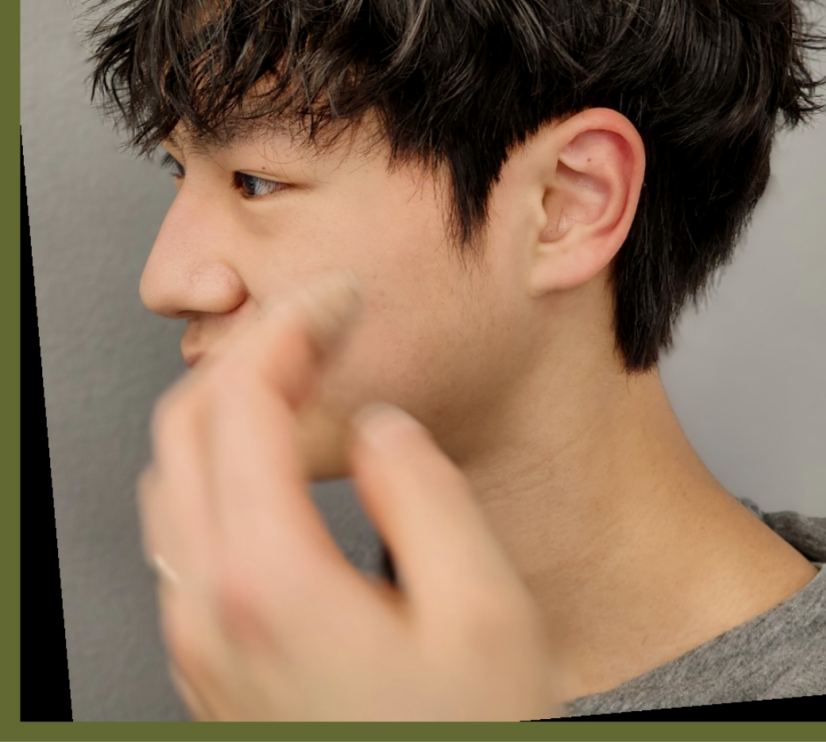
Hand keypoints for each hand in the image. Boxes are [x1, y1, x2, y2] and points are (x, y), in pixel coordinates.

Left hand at [137, 273, 560, 720]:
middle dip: (250, 352)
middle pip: (184, 426)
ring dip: (225, 406)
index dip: (290, 327)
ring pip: (170, 476)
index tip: (337, 300)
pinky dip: (215, 465)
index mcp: (265, 579)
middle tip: (319, 323)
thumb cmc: (463, 737)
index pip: (240, 401)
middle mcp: (207, 606)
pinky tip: (271, 462)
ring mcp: (197, 638)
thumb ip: (423, 490)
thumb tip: (377, 429)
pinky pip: (181, 530)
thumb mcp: (483, 606)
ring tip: (298, 377)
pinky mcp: (208, 660)